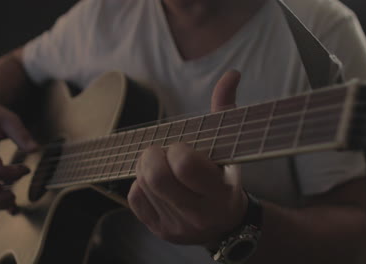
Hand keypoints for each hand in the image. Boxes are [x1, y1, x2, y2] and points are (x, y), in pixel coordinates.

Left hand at [128, 70, 247, 244]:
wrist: (226, 225)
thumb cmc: (226, 178)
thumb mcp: (231, 148)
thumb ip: (226, 111)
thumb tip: (232, 74)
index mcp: (220, 194)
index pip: (185, 165)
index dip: (178, 150)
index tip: (183, 148)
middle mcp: (199, 215)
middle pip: (157, 177)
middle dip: (153, 156)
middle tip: (163, 152)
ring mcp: (177, 226)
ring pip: (142, 185)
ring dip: (147, 167)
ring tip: (163, 166)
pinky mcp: (160, 230)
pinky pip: (134, 197)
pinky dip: (141, 183)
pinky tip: (158, 184)